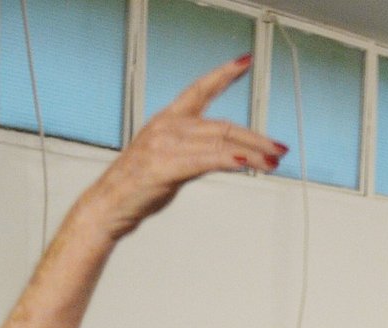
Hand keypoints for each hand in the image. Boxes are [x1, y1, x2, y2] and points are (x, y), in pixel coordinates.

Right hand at [85, 59, 283, 237]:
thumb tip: (223, 156)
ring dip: (251, 153)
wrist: (109, 205)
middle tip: (278, 147)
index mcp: (168, 119)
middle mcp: (169, 126)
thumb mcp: (169, 160)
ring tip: (272, 161)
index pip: (200, 89)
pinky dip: (229, 161)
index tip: (245, 61)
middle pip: (223, 126)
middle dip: (256, 137)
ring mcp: (167, 144)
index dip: (224, 74)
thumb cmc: (137, 186)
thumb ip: (195, 152)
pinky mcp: (166, 166)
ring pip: (220, 143)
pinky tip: (247, 164)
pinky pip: (206, 160)